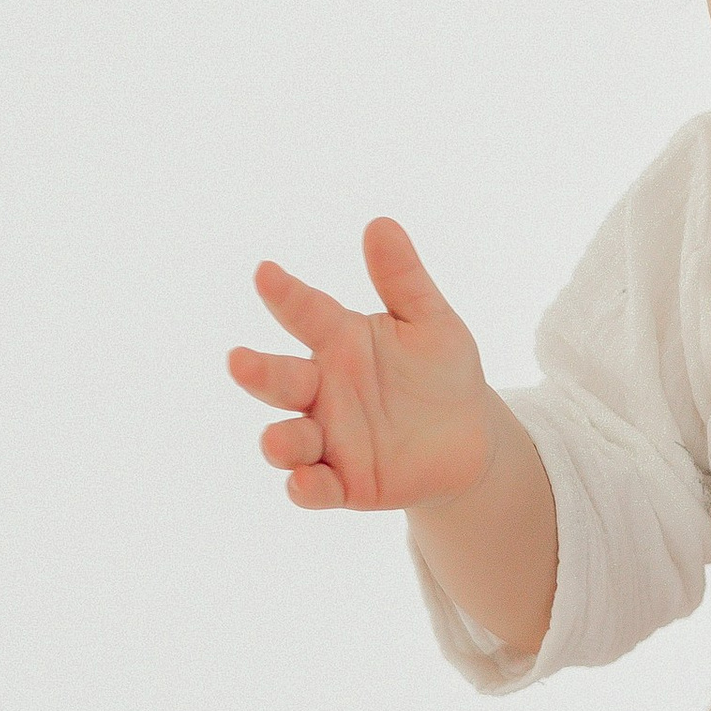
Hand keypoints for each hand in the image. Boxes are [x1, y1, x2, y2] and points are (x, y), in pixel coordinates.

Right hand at [228, 218, 498, 512]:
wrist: (469, 437)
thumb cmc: (441, 372)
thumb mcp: (431, 323)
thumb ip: (403, 280)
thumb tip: (381, 223)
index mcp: (339, 342)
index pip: (305, 313)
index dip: (285, 295)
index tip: (266, 273)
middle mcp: (322, 389)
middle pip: (282, 381)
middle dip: (259, 373)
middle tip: (240, 360)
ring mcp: (329, 438)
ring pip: (289, 440)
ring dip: (279, 440)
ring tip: (278, 438)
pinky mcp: (345, 483)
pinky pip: (317, 488)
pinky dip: (306, 487)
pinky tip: (305, 482)